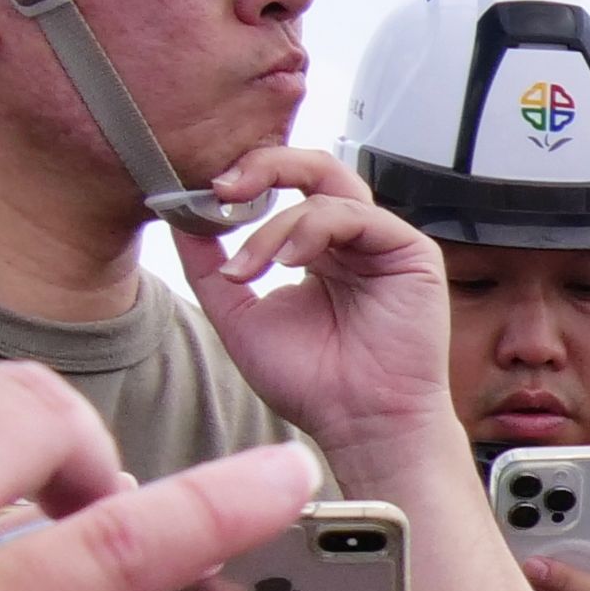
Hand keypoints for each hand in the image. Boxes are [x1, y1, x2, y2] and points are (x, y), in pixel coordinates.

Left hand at [167, 148, 454, 459]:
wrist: (359, 425)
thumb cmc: (312, 384)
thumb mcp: (238, 316)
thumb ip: (208, 266)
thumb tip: (178, 217)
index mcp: (318, 251)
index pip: (286, 188)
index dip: (247, 182)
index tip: (203, 198)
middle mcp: (353, 240)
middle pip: (313, 167)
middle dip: (262, 166)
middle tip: (223, 188)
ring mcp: (383, 243)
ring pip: (328, 189)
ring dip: (275, 223)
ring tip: (249, 269)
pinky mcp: (411, 252)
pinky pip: (355, 215)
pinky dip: (311, 230)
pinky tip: (287, 264)